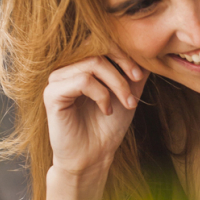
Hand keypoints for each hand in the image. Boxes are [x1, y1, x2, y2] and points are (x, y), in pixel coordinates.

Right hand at [42, 50, 145, 179]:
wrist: (94, 156)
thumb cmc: (108, 126)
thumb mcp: (128, 94)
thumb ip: (134, 73)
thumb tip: (146, 51)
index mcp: (81, 65)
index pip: (101, 43)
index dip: (123, 54)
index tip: (139, 76)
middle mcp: (67, 68)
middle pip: (98, 50)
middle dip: (123, 68)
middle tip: (134, 89)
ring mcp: (57, 80)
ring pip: (92, 64)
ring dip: (116, 84)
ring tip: (125, 104)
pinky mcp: (52, 94)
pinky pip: (82, 80)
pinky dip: (101, 94)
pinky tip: (106, 110)